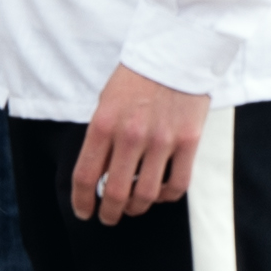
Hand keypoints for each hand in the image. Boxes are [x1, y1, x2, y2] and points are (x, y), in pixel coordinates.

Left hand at [71, 64, 209, 224]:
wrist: (174, 52)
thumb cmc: (136, 78)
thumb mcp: (106, 102)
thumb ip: (102, 138)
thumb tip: (99, 176)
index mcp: (103, 122)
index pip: (86, 175)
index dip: (81, 200)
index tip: (84, 212)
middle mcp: (131, 134)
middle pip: (115, 192)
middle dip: (109, 213)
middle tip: (108, 218)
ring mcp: (162, 140)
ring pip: (146, 195)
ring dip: (136, 208)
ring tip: (132, 208)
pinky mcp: (189, 142)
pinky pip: (177, 185)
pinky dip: (165, 197)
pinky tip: (158, 193)